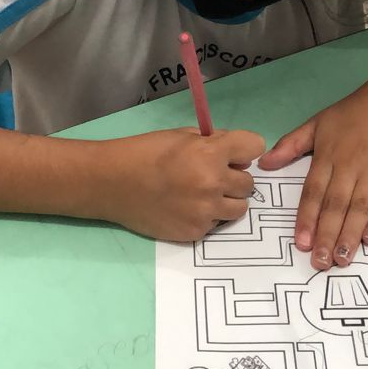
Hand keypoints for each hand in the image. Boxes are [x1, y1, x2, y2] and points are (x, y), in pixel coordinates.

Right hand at [95, 127, 263, 241]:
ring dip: (226, 200)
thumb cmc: (145, 153)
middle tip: (211, 175)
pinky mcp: (195, 232)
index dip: (244, 149)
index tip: (233, 153)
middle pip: (249, 183)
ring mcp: (205, 211)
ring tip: (203, 195)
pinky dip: (207, 216)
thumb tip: (235, 156)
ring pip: (239, 208)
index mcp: (210, 153)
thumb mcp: (182, 136)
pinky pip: (216, 224)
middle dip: (233, 177)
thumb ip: (213, 142)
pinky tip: (186, 208)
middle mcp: (213, 183)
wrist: (112, 183)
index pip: (255, 146)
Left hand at [258, 67, 367, 267]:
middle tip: (319, 263)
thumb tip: (263, 164)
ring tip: (341, 259)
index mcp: (328, 155)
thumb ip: (290, 145)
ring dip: (350, 235)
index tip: (301, 243)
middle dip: (326, 235)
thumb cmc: (353, 113)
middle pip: (336, 205)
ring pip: (360, 207)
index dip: (307, 218)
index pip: (314, 192)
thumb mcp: (317, 123)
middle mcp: (350, 166)